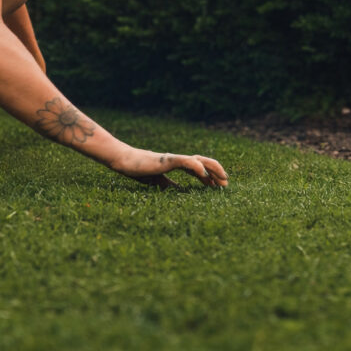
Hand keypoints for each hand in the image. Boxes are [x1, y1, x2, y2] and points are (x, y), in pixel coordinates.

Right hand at [112, 147, 228, 189]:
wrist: (124, 161)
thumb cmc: (139, 169)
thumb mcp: (157, 181)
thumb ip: (169, 185)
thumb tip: (180, 192)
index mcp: (176, 164)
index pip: (198, 169)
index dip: (209, 177)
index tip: (217, 186)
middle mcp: (178, 160)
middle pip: (203, 163)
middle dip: (216, 173)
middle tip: (226, 185)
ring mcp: (174, 159)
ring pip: (199, 160)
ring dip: (212, 169)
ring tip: (222, 179)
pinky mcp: (168, 160)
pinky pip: (186, 162)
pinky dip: (196, 166)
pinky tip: (204, 173)